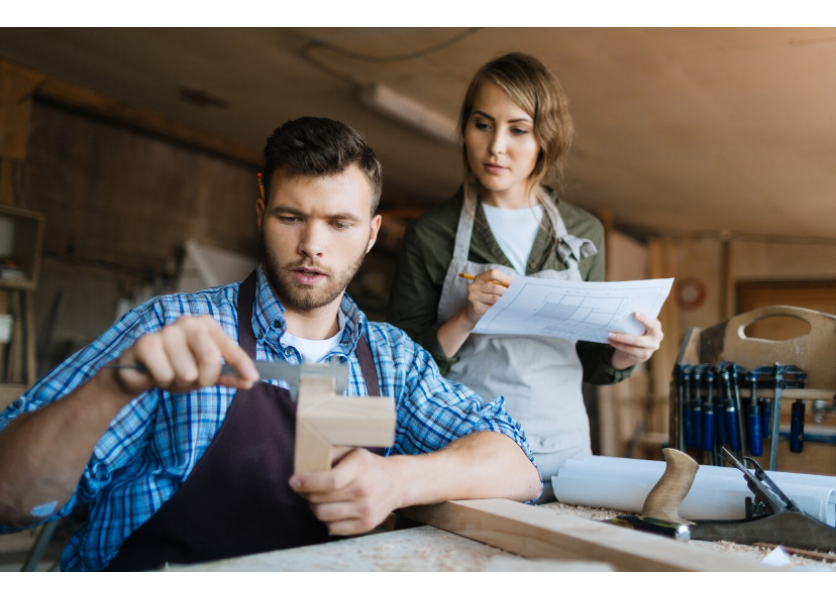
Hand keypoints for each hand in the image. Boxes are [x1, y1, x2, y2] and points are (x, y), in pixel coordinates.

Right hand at [111, 315, 258, 396]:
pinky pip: (165, 375)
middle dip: (204, 379)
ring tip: (170, 374)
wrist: (138, 371)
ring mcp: (166, 331)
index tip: (252, 378)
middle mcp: (187, 322)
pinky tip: (155, 373)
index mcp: (206, 325)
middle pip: (210, 359)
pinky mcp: (146, 343)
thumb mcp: (205, 373)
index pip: (228, 347)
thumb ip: (227, 376)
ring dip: (179, 383)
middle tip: (192, 379)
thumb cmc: (176, 367)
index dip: (241, 363)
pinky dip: (162, 381)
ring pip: (187, 372)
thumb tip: (251, 380)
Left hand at [290, 448, 404, 535]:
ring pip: (323, 515)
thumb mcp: (352, 451)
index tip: (293, 481)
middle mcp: (364, 490)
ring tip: (318, 498)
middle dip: (306, 494)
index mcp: (360, 467)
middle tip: (304, 488)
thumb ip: (328, 455)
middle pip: (321, 499)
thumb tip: (303, 466)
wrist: (398, 482)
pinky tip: (331, 508)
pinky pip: (333, 528)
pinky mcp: (366, 525)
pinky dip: (326, 519)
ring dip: (314, 506)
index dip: (307, 482)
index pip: (330, 480)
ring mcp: (366, 510)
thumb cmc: (368, 465)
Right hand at [462, 269, 512, 326]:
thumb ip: (500, 284)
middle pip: (495, 287)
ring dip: (505, 301)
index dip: (504, 278)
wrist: (472, 312)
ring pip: (495, 298)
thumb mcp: (489, 287)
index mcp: (479, 278)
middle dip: (507, 292)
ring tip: (511, 302)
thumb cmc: (485, 297)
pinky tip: (504, 308)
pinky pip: (492, 308)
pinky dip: (499, 308)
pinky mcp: (476, 308)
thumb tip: (516, 285)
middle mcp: (474, 286)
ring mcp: (473, 297)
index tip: (513, 284)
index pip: (492, 273)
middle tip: (515, 296)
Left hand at [608, 312, 663, 369]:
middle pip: (639, 340)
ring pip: (632, 348)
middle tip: (611, 333)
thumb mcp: (640, 324)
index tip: (634, 313)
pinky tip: (612, 342)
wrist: (641, 345)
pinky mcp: (645, 356)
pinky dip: (620, 346)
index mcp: (656, 326)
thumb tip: (621, 314)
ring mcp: (651, 349)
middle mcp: (657, 338)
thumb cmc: (639, 329)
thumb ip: (635, 321)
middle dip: (623, 337)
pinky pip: (630, 352)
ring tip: (609, 337)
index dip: (644, 319)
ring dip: (619, 343)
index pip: (651, 323)